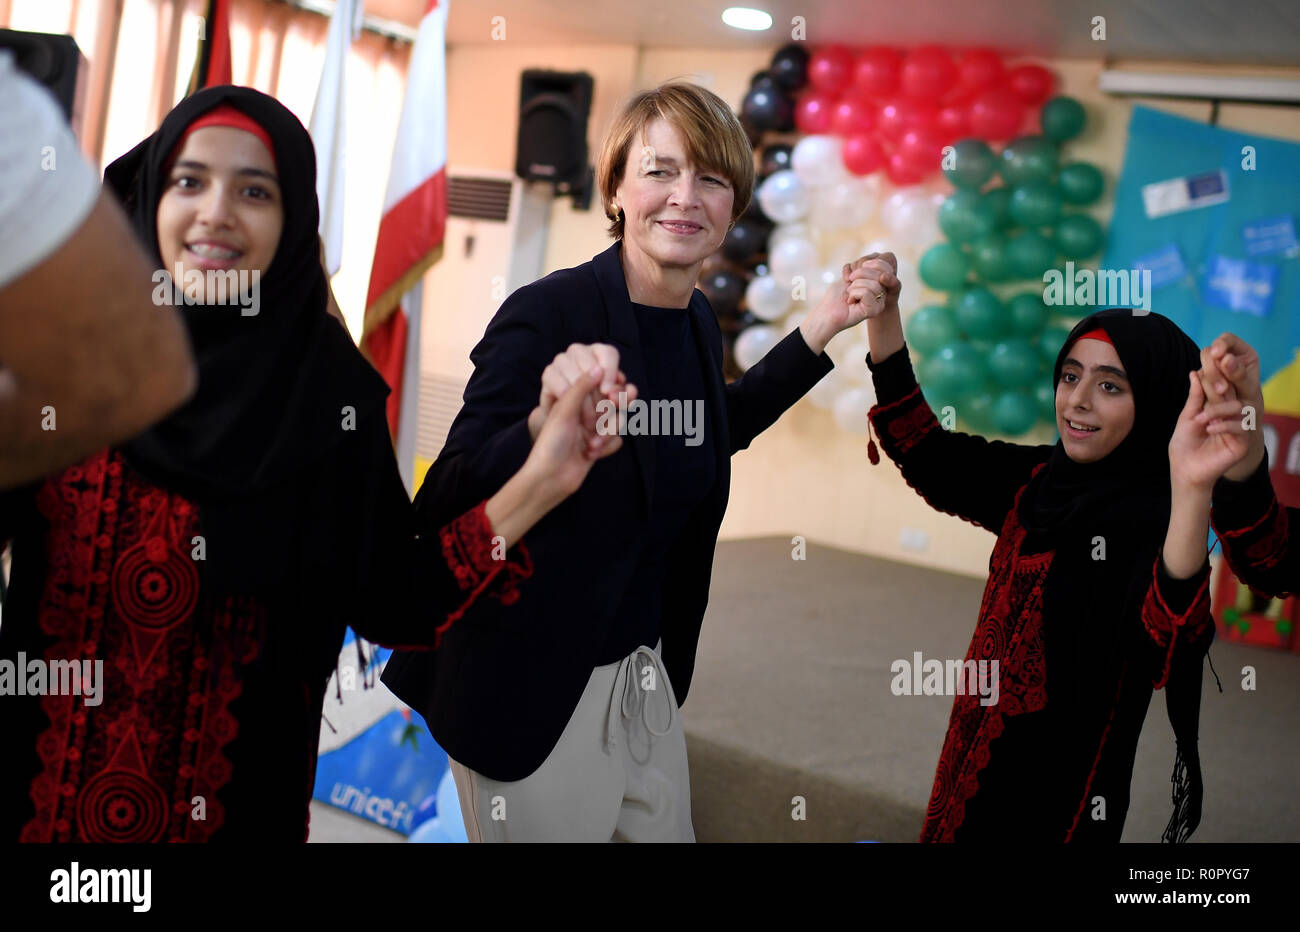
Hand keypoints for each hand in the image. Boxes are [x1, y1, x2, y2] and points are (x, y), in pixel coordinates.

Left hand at [523, 367, 622, 504]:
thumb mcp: (564, 410)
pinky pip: (617, 439)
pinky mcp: (600, 444)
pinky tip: (591, 454)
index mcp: (574, 396)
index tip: (609, 391)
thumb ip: (581, 386)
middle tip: (608, 414)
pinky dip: (607, 446)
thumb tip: (598, 366)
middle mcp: (586, 409)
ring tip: (591, 445)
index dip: (610, 384)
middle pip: (616, 400)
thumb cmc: (551, 442)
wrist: (551, 478)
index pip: (602, 381)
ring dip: (608, 433)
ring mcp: (594, 426)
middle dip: (613, 411)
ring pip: (619, 420)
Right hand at [527, 343, 635, 441]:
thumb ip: (624, 397)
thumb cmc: (594, 408)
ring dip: (582, 398)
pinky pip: (554, 377)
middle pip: (591, 364)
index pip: (608, 354)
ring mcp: (562, 360)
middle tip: (601, 414)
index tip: (610, 395)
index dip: (611, 373)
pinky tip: (570, 405)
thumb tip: (631, 390)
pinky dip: (564, 392)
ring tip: (588, 419)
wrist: (566, 422)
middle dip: (598, 392)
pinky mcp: (549, 372)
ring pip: (574, 372)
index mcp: (600, 353)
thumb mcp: (612, 404)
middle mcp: (580, 351)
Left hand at [799, 252, 901, 354]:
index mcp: (878, 283)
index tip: (853, 273)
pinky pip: (867, 293)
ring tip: (849, 294)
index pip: (885, 264)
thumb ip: (865, 265)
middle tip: (849, 284)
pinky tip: (850, 302)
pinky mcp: (874, 310)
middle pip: (880, 273)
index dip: (868, 263)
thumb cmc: (836, 294)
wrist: (827, 312)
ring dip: (854, 286)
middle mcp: (882, 293)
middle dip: (859, 274)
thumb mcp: (851, 273)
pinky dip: (854, 294)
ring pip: (874, 284)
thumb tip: (877, 257)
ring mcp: (879, 303)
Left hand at [1196, 333, 1264, 480]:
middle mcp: (1231, 415)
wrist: (1185, 470)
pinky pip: (1240, 427)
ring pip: (1238, 408)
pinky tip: (1210, 428)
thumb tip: (1195, 372)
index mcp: (1218, 407)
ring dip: (1218, 410)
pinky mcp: (1242, 443)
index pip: (1220, 386)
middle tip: (1210, 389)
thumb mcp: (1187, 417)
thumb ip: (1195, 397)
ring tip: (1202, 419)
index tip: (1204, 368)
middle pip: (1231, 393)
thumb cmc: (1184, 445)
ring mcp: (1238, 429)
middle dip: (1219, 389)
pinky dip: (1223, 425)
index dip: (1214, 377)